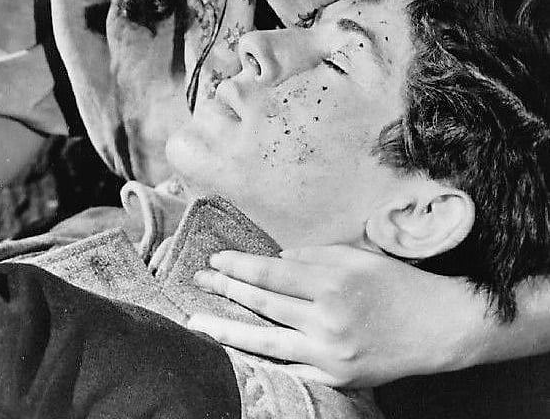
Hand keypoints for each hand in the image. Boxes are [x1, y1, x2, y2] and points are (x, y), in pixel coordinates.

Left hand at [188, 245, 488, 386]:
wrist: (439, 328)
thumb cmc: (398, 284)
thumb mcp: (355, 256)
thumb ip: (312, 257)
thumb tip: (275, 263)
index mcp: (331, 283)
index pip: (271, 273)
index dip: (239, 266)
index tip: (215, 259)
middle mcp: (327, 320)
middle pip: (264, 303)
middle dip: (226, 290)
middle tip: (197, 280)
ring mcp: (330, 354)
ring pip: (267, 340)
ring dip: (228, 328)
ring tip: (198, 321)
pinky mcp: (337, 378)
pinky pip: (291, 368)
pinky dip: (262, 361)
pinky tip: (237, 354)